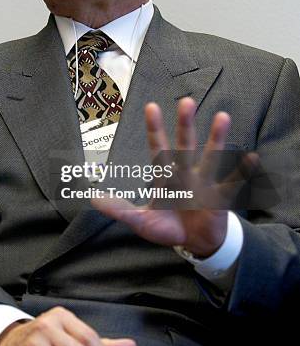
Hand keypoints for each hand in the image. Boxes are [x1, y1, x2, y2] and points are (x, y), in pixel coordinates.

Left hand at [92, 97, 236, 257]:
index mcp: (166, 175)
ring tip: (222, 117)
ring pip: (211, 156)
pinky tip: (251, 158)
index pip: (158, 148)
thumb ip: (120, 210)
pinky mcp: (220, 197)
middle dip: (185, 124)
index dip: (155, 129)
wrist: (194, 243)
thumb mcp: (141, 221)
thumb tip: (93, 200)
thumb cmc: (168, 227)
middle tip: (186, 101)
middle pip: (185, 144)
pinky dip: (242, 172)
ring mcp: (204, 182)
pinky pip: (232, 183)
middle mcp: (185, 172)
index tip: (151, 107)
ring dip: (216, 138)